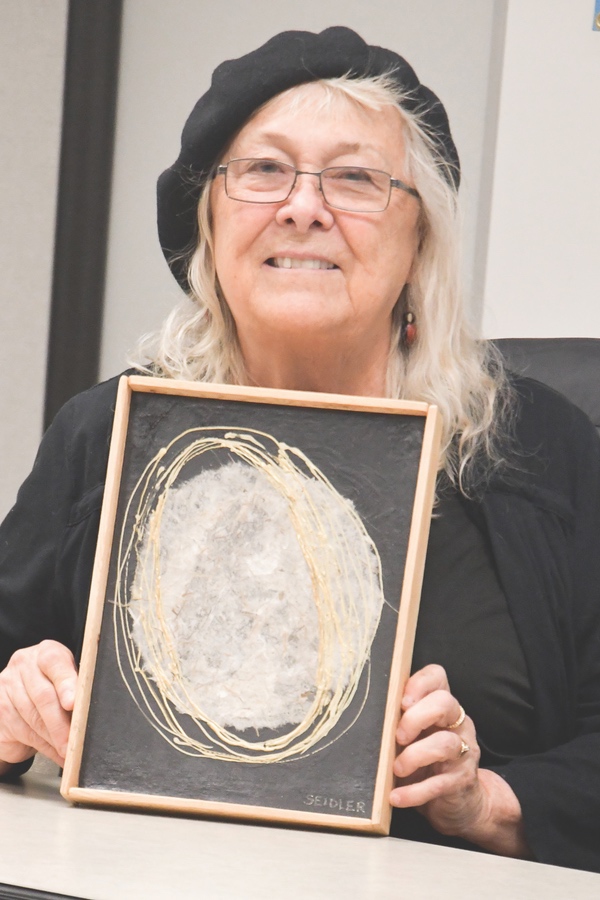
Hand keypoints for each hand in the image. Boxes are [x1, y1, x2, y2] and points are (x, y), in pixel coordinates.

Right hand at [0, 640, 76, 773]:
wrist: (20, 699)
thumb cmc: (52, 687)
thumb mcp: (67, 680)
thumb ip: (77, 689)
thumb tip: (92, 713)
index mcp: (46, 652)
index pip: (55, 663)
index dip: (66, 684)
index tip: (73, 703)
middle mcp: (24, 665)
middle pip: (43, 696)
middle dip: (61, 723)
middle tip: (74, 741)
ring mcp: (8, 686)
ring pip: (33, 718)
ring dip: (54, 739)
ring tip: (69, 750)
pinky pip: (24, 732)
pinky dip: (44, 747)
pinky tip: (56, 752)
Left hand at [390, 664, 529, 856]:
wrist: (459, 802)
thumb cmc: (426, 762)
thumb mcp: (412, 736)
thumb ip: (397, 721)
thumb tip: (367, 714)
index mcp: (442, 706)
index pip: (437, 677)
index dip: (419, 683)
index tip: (401, 701)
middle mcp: (458, 724)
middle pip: (444, 703)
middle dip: (416, 717)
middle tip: (397, 737)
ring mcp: (463, 752)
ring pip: (446, 743)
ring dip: (415, 756)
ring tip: (396, 769)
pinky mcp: (462, 782)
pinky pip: (439, 784)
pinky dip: (414, 792)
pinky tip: (396, 797)